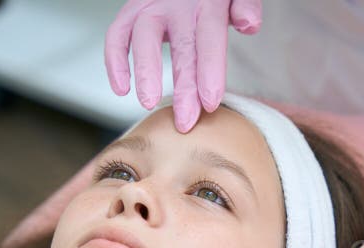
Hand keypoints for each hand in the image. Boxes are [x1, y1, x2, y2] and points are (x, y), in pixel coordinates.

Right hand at [105, 0, 261, 130]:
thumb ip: (246, 5)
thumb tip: (249, 24)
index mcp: (208, 1)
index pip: (210, 37)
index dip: (210, 70)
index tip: (209, 103)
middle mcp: (177, 3)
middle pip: (182, 46)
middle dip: (183, 87)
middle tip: (185, 120)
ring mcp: (152, 6)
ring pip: (143, 37)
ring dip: (145, 71)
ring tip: (148, 103)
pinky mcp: (132, 11)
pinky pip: (117, 34)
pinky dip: (114, 61)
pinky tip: (122, 89)